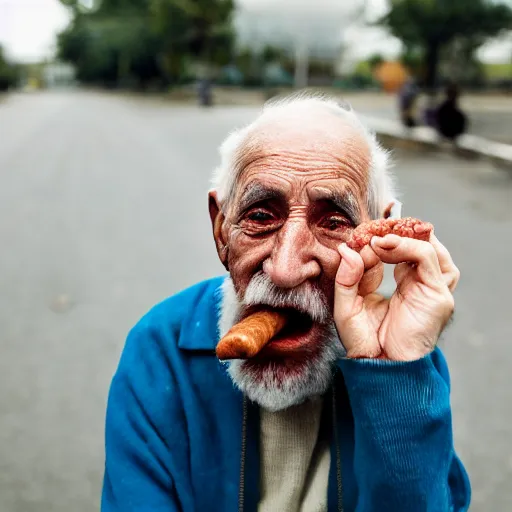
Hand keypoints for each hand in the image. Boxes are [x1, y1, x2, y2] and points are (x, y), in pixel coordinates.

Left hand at [334, 233, 458, 360]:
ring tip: (378, 238)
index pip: (395, 253)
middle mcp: (419, 285)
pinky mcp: (437, 295)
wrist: (380, 368)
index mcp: (402, 286)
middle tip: (369, 232)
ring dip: (402, 237)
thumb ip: (346, 279)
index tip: (354, 240)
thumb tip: (347, 250)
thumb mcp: (347, 306)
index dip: (374, 243)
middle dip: (392, 234)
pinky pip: (427, 259)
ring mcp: (432, 289)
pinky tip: (385, 245)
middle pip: (417, 246)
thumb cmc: (364, 342)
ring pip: (428, 248)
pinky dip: (408, 246)